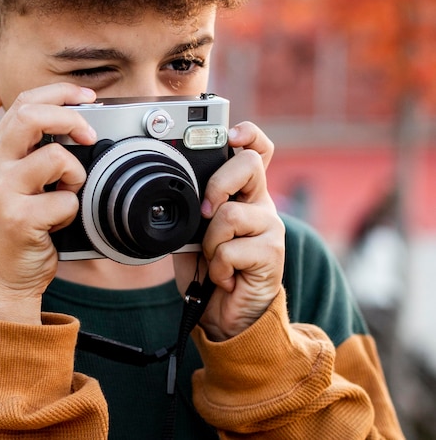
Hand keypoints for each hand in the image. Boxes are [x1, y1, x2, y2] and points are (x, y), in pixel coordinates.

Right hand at [0, 84, 96, 323]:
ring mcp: (2, 191)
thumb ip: (39, 151)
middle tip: (89, 135)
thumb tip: (81, 124)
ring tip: (68, 192)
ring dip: (76, 174)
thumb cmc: (22, 223)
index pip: (25, 102)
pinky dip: (72, 211)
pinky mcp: (17, 218)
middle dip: (70, 118)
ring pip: (56, 157)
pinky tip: (58, 222)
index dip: (60, 93)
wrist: (4, 275)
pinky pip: (65, 201)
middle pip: (31, 115)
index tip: (88, 97)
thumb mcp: (22, 179)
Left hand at [173, 121, 284, 339]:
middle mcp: (260, 204)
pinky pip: (230, 249)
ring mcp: (270, 227)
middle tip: (205, 213)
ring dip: (210, 243)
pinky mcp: (272, 253)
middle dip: (217, 184)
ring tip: (214, 260)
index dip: (248, 135)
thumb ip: (192, 209)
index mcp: (243, 194)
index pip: (257, 151)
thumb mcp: (193, 232)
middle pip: (249, 164)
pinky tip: (224, 278)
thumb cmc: (209, 269)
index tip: (231, 134)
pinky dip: (217, 268)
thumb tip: (176, 192)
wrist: (227, 315)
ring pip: (230, 213)